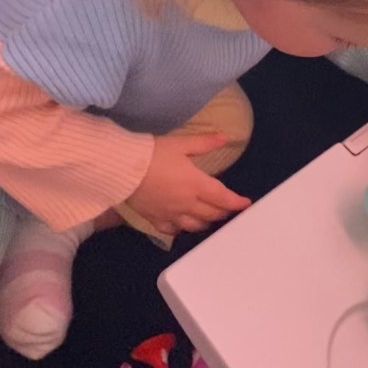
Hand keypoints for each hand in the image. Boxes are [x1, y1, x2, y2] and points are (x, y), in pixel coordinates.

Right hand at [127, 133, 250, 235]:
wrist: (122, 169)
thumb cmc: (152, 153)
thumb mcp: (181, 144)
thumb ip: (204, 143)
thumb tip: (225, 137)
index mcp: (196, 184)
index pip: (223, 197)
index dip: (237, 202)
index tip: (246, 205)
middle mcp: (187, 203)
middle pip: (211, 213)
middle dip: (223, 212)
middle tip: (229, 209)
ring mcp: (171, 214)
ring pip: (195, 225)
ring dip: (206, 223)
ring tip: (210, 219)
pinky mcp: (155, 219)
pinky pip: (172, 230)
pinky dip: (181, 229)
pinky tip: (182, 226)